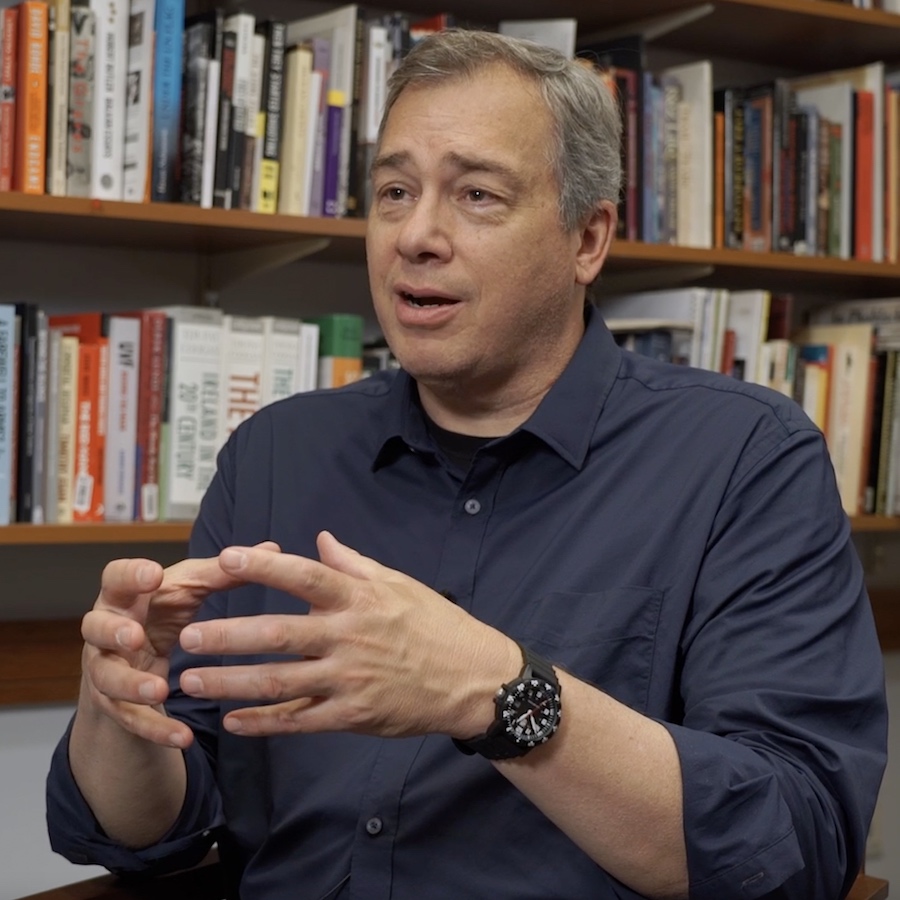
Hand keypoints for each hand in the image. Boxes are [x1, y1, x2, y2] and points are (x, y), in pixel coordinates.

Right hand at [78, 544, 277, 746]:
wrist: (134, 668)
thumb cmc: (162, 615)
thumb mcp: (189, 592)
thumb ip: (222, 573)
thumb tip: (272, 548)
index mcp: (125, 596)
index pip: (114, 577)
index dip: (130, 575)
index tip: (154, 574)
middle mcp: (107, 630)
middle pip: (95, 627)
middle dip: (113, 631)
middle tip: (135, 635)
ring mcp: (106, 669)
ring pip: (106, 677)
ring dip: (131, 684)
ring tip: (160, 689)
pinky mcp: (115, 706)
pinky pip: (130, 720)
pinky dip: (155, 729)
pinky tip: (183, 738)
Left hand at [178, 532, 519, 738]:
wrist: (472, 678)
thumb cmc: (434, 624)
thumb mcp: (399, 584)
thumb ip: (354, 564)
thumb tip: (320, 539)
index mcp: (360, 598)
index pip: (306, 576)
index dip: (264, 566)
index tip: (226, 558)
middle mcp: (349, 636)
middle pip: (279, 634)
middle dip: (228, 636)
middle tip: (187, 638)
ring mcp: (349, 679)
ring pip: (279, 682)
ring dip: (231, 683)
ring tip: (191, 682)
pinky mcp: (352, 714)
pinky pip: (300, 721)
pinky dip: (264, 723)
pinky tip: (234, 722)